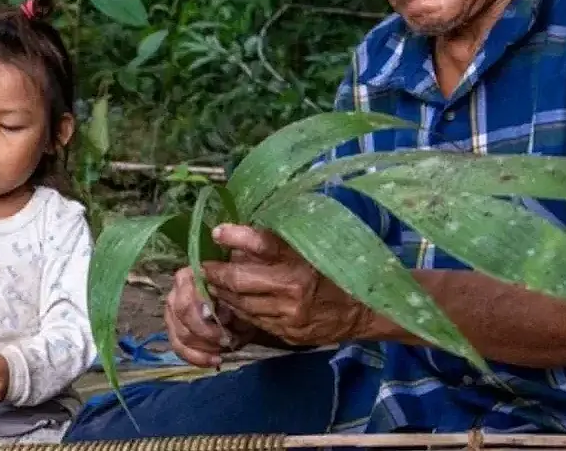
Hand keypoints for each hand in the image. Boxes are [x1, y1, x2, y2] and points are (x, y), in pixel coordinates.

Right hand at [164, 267, 259, 368]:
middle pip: (182, 317)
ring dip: (205, 346)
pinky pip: (179, 348)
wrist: (241, 306)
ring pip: (180, 335)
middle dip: (206, 333)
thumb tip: (221, 315)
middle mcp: (175, 292)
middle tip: (227, 338)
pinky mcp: (174, 332)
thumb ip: (230, 300)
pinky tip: (215, 360)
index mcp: (189, 277)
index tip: (227, 323)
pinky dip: (197, 358)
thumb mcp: (241, 295)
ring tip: (225, 347)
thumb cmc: (241, 296)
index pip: (187, 300)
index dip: (205, 316)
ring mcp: (172, 313)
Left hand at [202, 224, 370, 346]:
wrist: (362, 310)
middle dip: (216, 272)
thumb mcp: (313, 249)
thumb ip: (279, 246)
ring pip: (242, 303)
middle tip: (203, 265)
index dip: (236, 236)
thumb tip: (241, 240)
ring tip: (212, 283)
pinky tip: (231, 302)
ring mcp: (289, 314)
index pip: (262, 243)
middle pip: (240, 279)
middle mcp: (293, 288)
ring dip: (222, 293)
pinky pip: (253, 320)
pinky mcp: (287, 332)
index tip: (217, 232)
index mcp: (300, 261)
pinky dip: (238, 310)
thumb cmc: (333, 272)